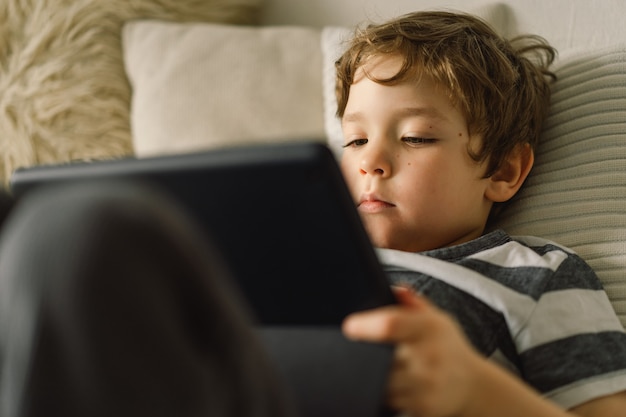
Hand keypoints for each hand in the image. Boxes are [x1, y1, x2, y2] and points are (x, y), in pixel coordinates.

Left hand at [342, 287, 485, 416]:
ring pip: (379, 381)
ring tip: (381, 365)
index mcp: (429, 328)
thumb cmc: (448, 347)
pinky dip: (382, 391)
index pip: (391, 325)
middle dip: (365, 353)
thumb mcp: (436, 318)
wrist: (473, 386)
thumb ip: (411, 302)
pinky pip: (387, 400)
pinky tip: (392, 382)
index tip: (350, 326)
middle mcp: (428, 357)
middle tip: (363, 348)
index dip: (366, 325)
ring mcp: (425, 385)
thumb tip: (392, 289)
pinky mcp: (421, 407)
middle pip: (379, 356)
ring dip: (372, 374)